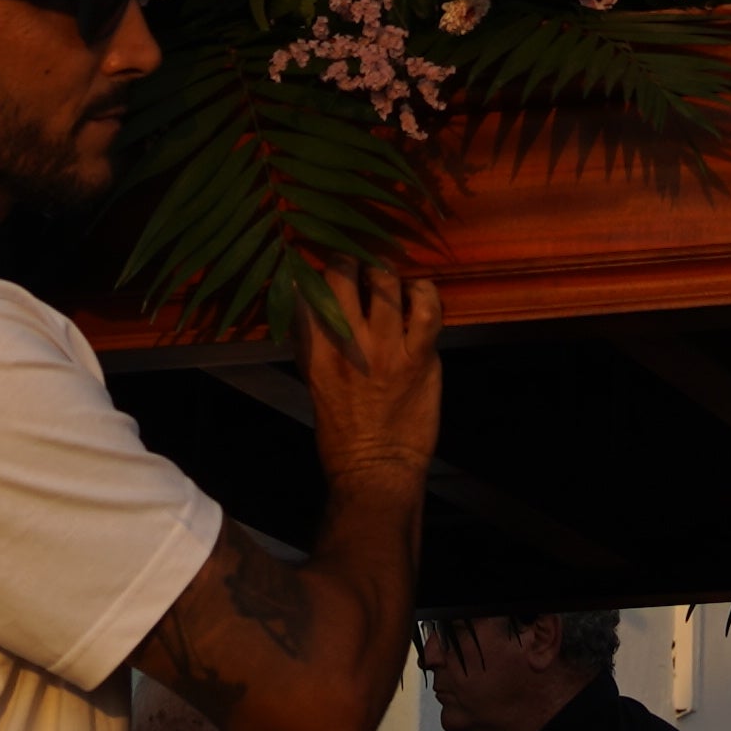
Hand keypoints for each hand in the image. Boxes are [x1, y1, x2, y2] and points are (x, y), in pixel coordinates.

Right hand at [296, 265, 441, 494]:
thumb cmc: (341, 429)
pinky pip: (427, 308)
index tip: (323, 267)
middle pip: (341, 274)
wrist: (375, 469)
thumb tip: (307, 298)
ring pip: (386, 282)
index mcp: (313, 350)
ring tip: (388, 281)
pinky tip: (419, 295)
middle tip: (358, 268)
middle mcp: (345, 344)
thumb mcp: (313, 379)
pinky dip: (425, 292)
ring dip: (387, 273)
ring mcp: (385, 350)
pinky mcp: (419, 359)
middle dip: (350, 261)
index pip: (303, 289)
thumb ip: (311, 338)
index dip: (314, 269)